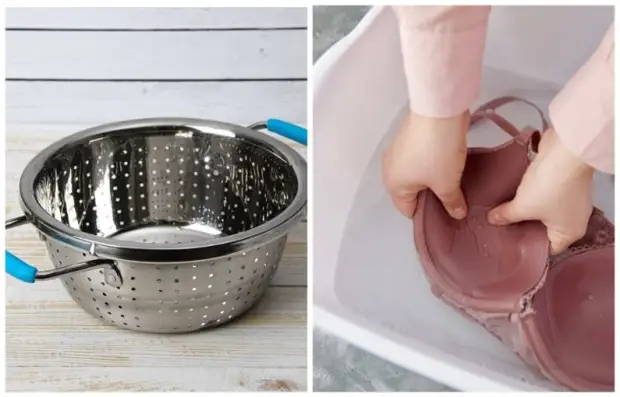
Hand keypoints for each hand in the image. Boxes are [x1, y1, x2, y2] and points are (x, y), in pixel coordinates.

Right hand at [382, 110, 468, 218]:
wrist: (438, 110)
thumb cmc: (437, 154)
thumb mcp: (448, 183)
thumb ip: (451, 202)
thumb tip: (458, 214)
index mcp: (393, 186)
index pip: (409, 211)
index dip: (429, 215)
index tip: (449, 214)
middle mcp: (389, 170)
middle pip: (411, 192)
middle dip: (431, 196)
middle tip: (454, 199)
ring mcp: (396, 151)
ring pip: (416, 174)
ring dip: (432, 178)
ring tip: (454, 180)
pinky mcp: (407, 137)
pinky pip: (418, 159)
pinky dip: (431, 163)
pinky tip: (448, 161)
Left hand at [488, 128, 593, 253]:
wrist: (566, 151)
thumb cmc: (549, 187)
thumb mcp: (523, 206)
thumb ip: (507, 215)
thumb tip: (492, 220)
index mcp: (569, 233)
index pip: (547, 249)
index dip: (527, 248)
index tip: (507, 244)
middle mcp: (574, 219)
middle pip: (544, 230)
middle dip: (523, 227)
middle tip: (500, 228)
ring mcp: (571, 200)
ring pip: (544, 211)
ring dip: (526, 209)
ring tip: (502, 213)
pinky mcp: (565, 182)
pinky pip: (546, 195)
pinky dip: (532, 196)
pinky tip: (513, 195)